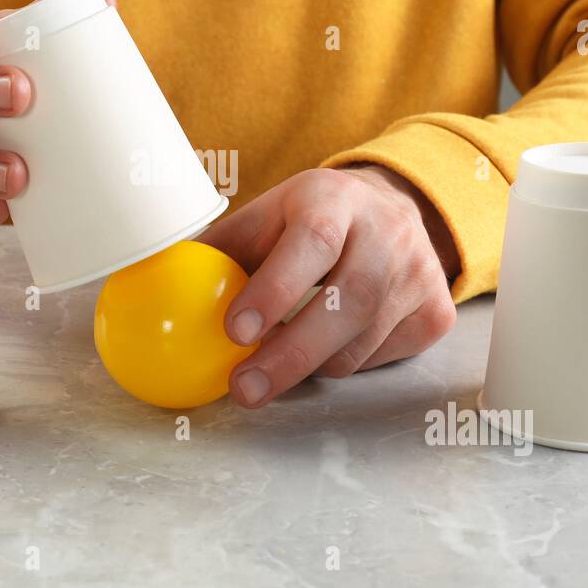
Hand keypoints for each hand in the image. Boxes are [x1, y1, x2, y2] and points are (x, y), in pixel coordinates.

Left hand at [197, 165, 459, 408]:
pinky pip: (383, 357)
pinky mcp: (436, 311)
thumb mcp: (264, 216)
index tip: (236, 331)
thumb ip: (217, 250)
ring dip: (310, 366)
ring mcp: (420, 273)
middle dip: (290, 354)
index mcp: (333, 199)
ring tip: (272, 369)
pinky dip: (345, 364)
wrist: (392, 208)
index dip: (276, 289)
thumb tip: (151, 282)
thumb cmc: (309, 219)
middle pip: (346, 302)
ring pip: (361, 341)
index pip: (312, 242)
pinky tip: (323, 350)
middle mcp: (387, 231)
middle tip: (244, 388)